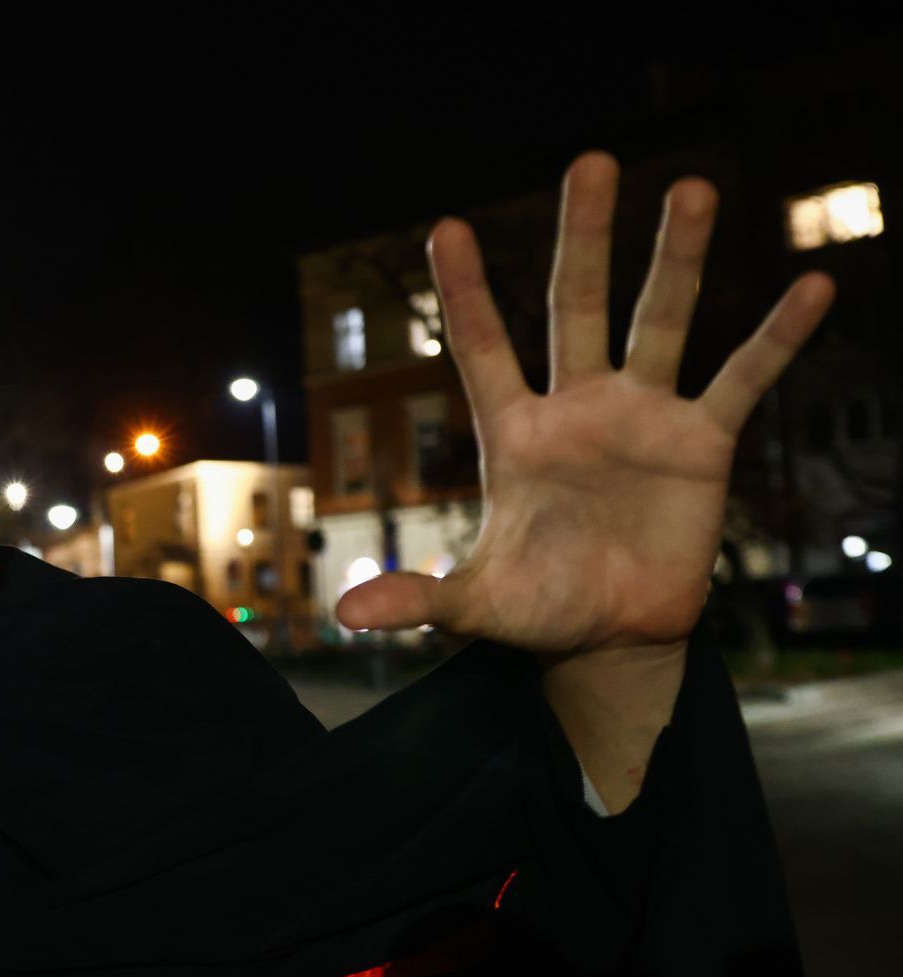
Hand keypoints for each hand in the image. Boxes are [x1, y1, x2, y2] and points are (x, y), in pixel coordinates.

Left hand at [336, 151, 834, 655]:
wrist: (611, 637)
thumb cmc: (537, 609)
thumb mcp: (475, 605)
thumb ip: (418, 598)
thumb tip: (344, 614)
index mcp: (514, 434)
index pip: (482, 348)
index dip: (464, 292)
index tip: (443, 226)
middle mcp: (577, 408)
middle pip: (575, 307)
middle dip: (583, 238)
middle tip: (590, 162)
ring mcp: (641, 418)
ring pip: (658, 322)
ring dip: (677, 259)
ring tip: (693, 189)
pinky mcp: (701, 444)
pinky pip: (741, 381)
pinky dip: (775, 338)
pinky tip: (811, 286)